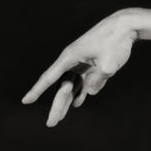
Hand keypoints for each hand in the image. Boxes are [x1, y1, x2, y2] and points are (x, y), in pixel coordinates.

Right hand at [21, 10, 138, 126]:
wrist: (124, 26)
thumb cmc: (114, 42)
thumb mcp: (108, 65)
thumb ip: (98, 80)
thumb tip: (90, 92)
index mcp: (70, 57)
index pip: (49, 78)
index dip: (37, 90)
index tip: (26, 101)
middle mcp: (72, 61)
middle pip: (62, 88)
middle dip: (57, 106)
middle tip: (51, 124)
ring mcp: (82, 63)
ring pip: (71, 86)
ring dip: (67, 102)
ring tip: (60, 119)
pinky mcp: (93, 65)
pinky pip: (84, 82)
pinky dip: (81, 92)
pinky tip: (79, 103)